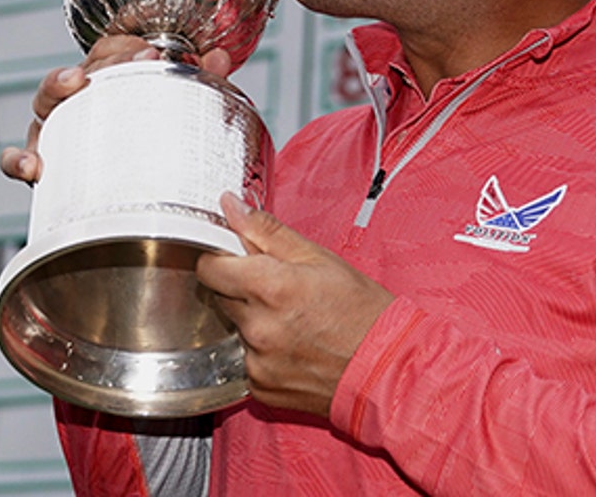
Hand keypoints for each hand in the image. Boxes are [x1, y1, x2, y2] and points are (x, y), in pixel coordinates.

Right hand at [0, 37, 233, 183]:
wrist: (126, 167)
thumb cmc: (149, 122)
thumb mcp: (177, 99)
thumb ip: (200, 78)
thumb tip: (220, 58)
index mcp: (105, 74)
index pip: (107, 50)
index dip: (126, 49)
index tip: (152, 53)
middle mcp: (74, 95)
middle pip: (71, 71)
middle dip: (87, 65)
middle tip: (100, 71)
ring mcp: (54, 127)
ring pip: (42, 106)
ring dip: (53, 94)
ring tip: (69, 90)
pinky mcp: (43, 160)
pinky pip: (15, 158)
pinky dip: (17, 160)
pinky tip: (32, 167)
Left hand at [196, 193, 394, 418]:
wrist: (386, 368)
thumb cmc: (363, 313)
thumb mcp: (319, 257)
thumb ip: (267, 232)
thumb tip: (233, 208)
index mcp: (269, 287)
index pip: (209, 267)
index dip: (220, 257)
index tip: (234, 256)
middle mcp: (257, 327)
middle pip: (219, 295)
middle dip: (240, 286)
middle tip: (278, 286)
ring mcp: (256, 361)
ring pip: (234, 327)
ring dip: (253, 318)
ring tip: (292, 319)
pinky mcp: (260, 386)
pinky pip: (246, 358)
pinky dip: (262, 349)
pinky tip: (293, 344)